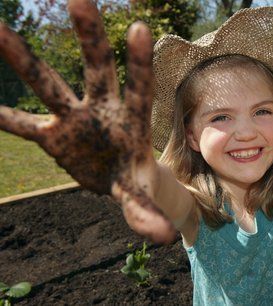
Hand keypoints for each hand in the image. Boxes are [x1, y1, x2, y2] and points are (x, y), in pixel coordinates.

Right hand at [0, 0, 174, 242]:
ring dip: (22, 59)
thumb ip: (147, 212)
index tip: (139, 28)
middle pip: (97, 70)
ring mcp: (73, 119)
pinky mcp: (51, 135)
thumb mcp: (140, 196)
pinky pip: (18, 123)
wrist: (115, 180)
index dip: (138, 62)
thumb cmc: (133, 179)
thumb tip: (163, 237)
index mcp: (132, 121)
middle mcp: (102, 110)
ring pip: (48, 84)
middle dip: (90, 38)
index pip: (140, 87)